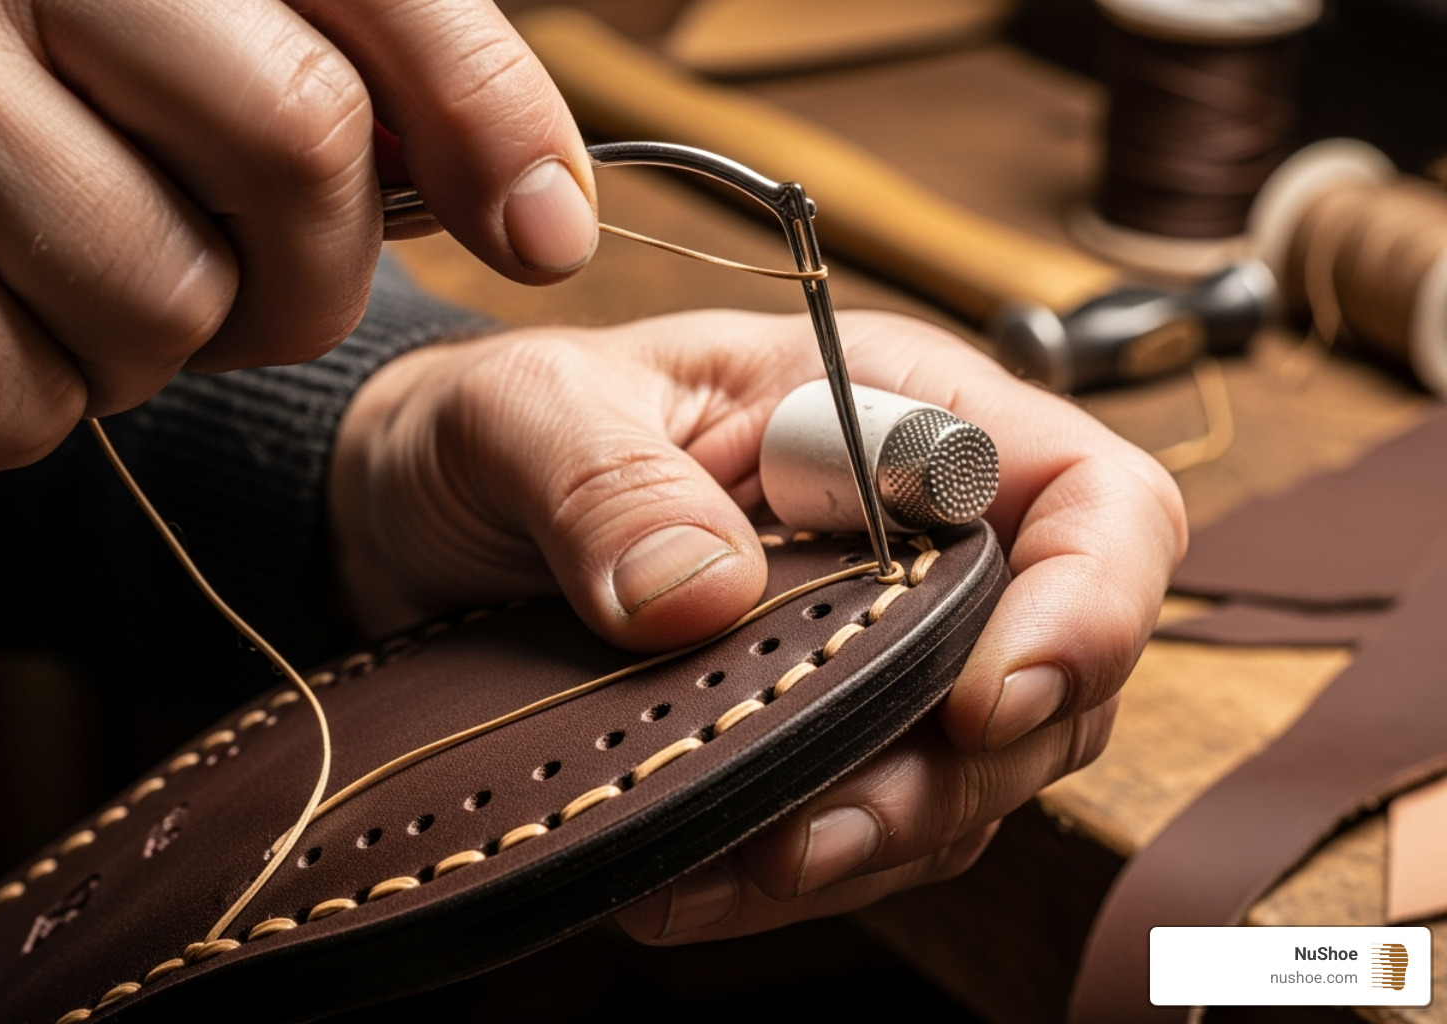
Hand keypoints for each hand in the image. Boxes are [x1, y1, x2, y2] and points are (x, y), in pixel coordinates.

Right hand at [0, 0, 594, 476]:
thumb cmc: (53, 84)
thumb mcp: (216, 29)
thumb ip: (392, 73)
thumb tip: (546, 229)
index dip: (485, 116)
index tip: (546, 236)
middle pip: (296, 141)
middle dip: (310, 257)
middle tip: (242, 259)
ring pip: (164, 307)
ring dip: (153, 338)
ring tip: (74, 261)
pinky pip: (20, 401)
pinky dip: (34, 393)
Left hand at [329, 309, 1186, 937]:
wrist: (421, 519)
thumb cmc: (493, 428)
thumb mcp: (520, 411)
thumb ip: (603, 477)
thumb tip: (702, 592)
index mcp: (888, 405)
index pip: (1087, 497)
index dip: (1086, 605)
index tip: (980, 702)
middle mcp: (909, 530)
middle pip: (1056, 666)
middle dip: (965, 769)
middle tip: (826, 830)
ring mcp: (871, 640)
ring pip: (972, 770)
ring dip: (883, 839)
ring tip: (751, 868)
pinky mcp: (813, 728)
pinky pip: (868, 820)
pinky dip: (804, 872)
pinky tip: (697, 883)